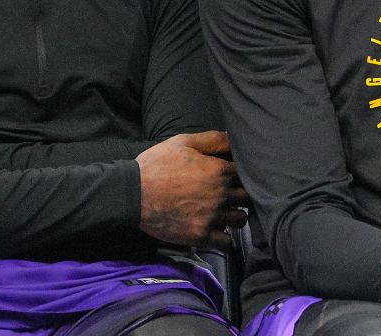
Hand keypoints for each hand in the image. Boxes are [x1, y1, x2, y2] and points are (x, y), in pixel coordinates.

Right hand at [136, 131, 247, 247]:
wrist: (132, 193)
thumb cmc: (157, 164)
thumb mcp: (183, 142)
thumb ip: (212, 139)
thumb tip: (235, 137)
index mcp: (219, 170)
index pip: (247, 174)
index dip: (241, 175)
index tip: (233, 177)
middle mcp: (221, 194)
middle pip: (248, 198)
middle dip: (241, 196)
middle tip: (231, 196)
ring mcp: (213, 217)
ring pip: (241, 220)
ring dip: (235, 216)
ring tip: (225, 214)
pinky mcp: (201, 236)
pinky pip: (227, 243)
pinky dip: (225, 239)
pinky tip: (218, 233)